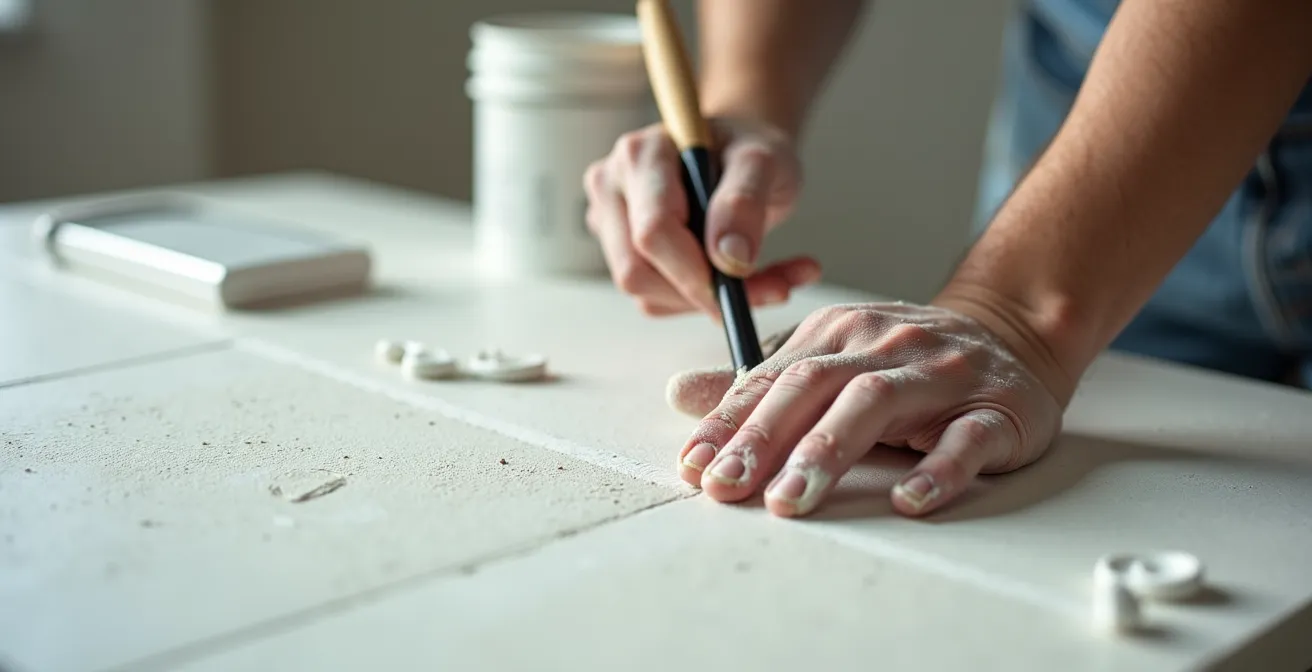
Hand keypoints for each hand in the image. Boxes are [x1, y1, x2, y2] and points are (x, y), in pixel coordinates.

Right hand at [582, 118, 820, 316]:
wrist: (738, 157)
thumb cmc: (746, 151)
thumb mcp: (762, 162)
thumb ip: (745, 202)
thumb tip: (729, 258)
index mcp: (640, 155)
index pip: (653, 232)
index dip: (695, 270)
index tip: (740, 283)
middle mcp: (613, 187)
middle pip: (636, 270)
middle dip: (700, 292)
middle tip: (763, 288)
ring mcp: (611, 222)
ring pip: (645, 293)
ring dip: (707, 301)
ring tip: (766, 279)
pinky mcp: (622, 253)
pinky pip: (656, 299)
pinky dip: (703, 302)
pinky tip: (742, 281)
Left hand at [665, 302, 1063, 516]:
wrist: (1013, 335)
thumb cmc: (906, 362)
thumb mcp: (830, 362)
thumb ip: (760, 384)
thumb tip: (681, 394)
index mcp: (838, 333)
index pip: (771, 378)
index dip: (728, 422)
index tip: (693, 466)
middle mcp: (884, 344)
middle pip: (815, 386)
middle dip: (764, 439)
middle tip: (727, 487)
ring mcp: (941, 375)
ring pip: (877, 404)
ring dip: (828, 452)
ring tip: (791, 499)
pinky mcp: (996, 408)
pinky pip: (966, 438)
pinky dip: (938, 469)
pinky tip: (908, 499)